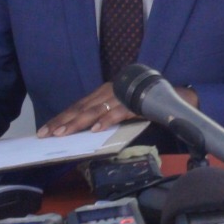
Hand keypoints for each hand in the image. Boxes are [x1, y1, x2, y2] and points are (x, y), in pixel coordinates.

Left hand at [36, 82, 197, 137]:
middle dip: (64, 121)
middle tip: (47, 134)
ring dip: (79, 122)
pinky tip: (96, 129)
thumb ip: (106, 116)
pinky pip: (120, 111)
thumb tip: (86, 132)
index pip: (80, 105)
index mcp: (107, 91)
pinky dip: (108, 119)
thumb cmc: (148, 105)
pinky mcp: (138, 101)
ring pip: (97, 109)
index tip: (46, 129)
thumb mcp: (122, 110)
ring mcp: (125, 94)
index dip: (62, 117)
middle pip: (83, 107)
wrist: (177, 98)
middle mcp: (112, 90)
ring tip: (64, 133)